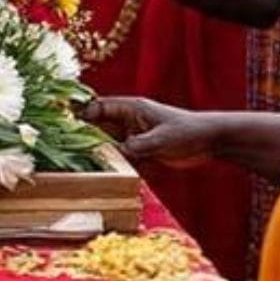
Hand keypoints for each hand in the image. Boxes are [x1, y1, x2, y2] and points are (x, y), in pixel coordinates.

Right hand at [81, 97, 216, 167]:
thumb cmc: (188, 131)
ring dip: (100, 152)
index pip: (98, 107)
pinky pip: (121, 157)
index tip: (67, 127)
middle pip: (98, 126)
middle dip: (86, 136)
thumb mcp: (161, 139)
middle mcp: (128, 121)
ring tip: (83, 163)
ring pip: (108, 143)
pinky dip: (115, 164)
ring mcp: (134, 136)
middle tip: (69, 148)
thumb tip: (117, 153)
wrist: (212, 141)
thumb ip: (138, 146)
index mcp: (131, 108)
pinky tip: (106, 173)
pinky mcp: (141, 151)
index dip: (82, 115)